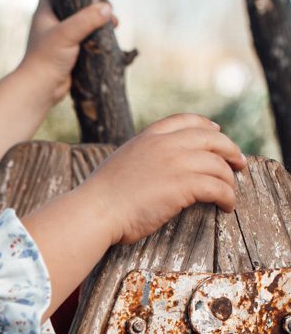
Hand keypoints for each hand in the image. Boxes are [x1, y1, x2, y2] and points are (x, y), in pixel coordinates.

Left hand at [19, 0, 115, 105]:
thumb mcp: (66, 34)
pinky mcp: (70, 53)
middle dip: (93, 5)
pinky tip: (109, 39)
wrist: (39, 90)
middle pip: (76, 5)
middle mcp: (52, 24)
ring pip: (84, 24)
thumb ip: (86, 19)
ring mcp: (61, 39)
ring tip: (113, 24)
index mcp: (45, 13)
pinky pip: (87, 40)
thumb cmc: (46, 60)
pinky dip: (98, 38)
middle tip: (109, 8)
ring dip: (99, 23)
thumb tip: (107, 8)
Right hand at [80, 114, 247, 244]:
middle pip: (212, 139)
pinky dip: (228, 197)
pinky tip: (227, 206)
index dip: (207, 126)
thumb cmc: (99, 198)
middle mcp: (166, 145)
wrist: (95, 212)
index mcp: (148, 137)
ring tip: (231, 193)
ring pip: (219, 165)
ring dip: (230, 180)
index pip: (186, 121)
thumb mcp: (119, 164)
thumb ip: (139, 158)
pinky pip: (219, 187)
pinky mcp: (185, 184)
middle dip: (230, 150)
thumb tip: (148, 167)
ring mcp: (177, 163)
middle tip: (239, 163)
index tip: (217, 133)